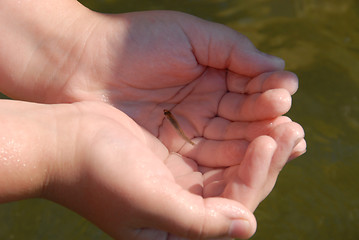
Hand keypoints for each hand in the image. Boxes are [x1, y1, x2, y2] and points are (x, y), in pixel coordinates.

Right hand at [38, 101, 304, 239]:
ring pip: (234, 164)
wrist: (64, 143)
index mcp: (180, 228)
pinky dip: (238, 131)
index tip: (271, 139)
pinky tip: (256, 115)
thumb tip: (246, 227)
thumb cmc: (98, 175)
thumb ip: (197, 223)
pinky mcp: (178, 157)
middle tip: (293, 128)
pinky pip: (218, 146)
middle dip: (268, 158)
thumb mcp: (148, 204)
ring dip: (259, 142)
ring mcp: (183, 181)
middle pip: (241, 186)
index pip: (234, 205)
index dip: (258, 174)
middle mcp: (187, 208)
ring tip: (284, 118)